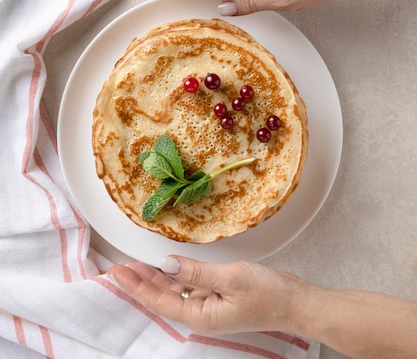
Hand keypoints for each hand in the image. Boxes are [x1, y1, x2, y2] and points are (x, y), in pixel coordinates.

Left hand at [109, 256, 304, 335]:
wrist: (293, 301)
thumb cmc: (266, 293)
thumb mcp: (229, 278)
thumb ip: (195, 273)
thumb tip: (165, 265)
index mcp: (200, 316)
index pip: (159, 301)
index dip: (136, 287)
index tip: (117, 273)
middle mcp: (200, 314)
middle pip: (162, 298)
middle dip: (140, 283)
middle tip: (118, 268)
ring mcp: (209, 306)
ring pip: (174, 292)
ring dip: (155, 279)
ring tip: (135, 266)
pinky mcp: (217, 297)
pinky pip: (189, 287)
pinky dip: (176, 276)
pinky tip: (168, 267)